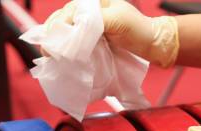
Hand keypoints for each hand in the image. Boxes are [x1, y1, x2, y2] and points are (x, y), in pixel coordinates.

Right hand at [44, 0, 178, 66]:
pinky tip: (63, 57)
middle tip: (47, 52)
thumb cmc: (138, 29)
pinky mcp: (93, 38)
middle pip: (62, 21)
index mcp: (93, 1)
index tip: (51, 44)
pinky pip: (75, 41)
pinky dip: (68, 49)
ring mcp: (90, 25)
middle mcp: (89, 11)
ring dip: (59, 43)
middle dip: (54, 35)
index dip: (58, 28)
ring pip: (66, 32)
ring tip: (52, 56)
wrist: (153, 44)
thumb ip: (95, 21)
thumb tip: (74, 28)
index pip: (68, 12)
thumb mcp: (117, 21)